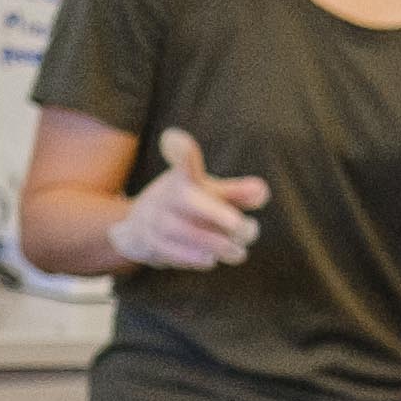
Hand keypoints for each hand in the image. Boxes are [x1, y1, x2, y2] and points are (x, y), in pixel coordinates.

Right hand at [108, 127, 269, 270]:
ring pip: (180, 230)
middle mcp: (166, 195)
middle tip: (245, 227)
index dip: (182, 151)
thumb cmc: (186, 207)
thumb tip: (261, 191)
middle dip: (217, 214)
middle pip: (187, 199)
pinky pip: (169, 252)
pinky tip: (211, 260)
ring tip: (238, 252)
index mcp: (183, 178)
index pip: (184, 162)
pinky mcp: (148, 242)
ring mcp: (154, 218)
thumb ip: (236, 193)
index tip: (177, 140)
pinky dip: (192, 257)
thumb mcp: (210, 194)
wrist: (139, 230)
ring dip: (213, 243)